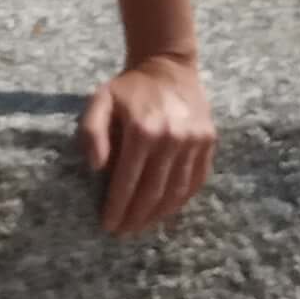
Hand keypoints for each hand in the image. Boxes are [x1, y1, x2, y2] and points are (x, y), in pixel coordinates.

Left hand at [77, 55, 212, 237]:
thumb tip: (96, 168)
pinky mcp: (208, 142)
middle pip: (152, 193)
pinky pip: (196, 181)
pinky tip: (166, 210)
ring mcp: (194, 141)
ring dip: (158, 215)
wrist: (168, 67)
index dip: (117, 208)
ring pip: (176, 192)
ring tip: (142, 226)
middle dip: (136, 217)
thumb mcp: (100, 101)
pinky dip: (181, 200)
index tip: (108, 225)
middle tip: (123, 232)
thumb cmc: (129, 89)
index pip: (128, 182)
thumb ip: (91, 132)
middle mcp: (172, 138)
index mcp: (143, 130)